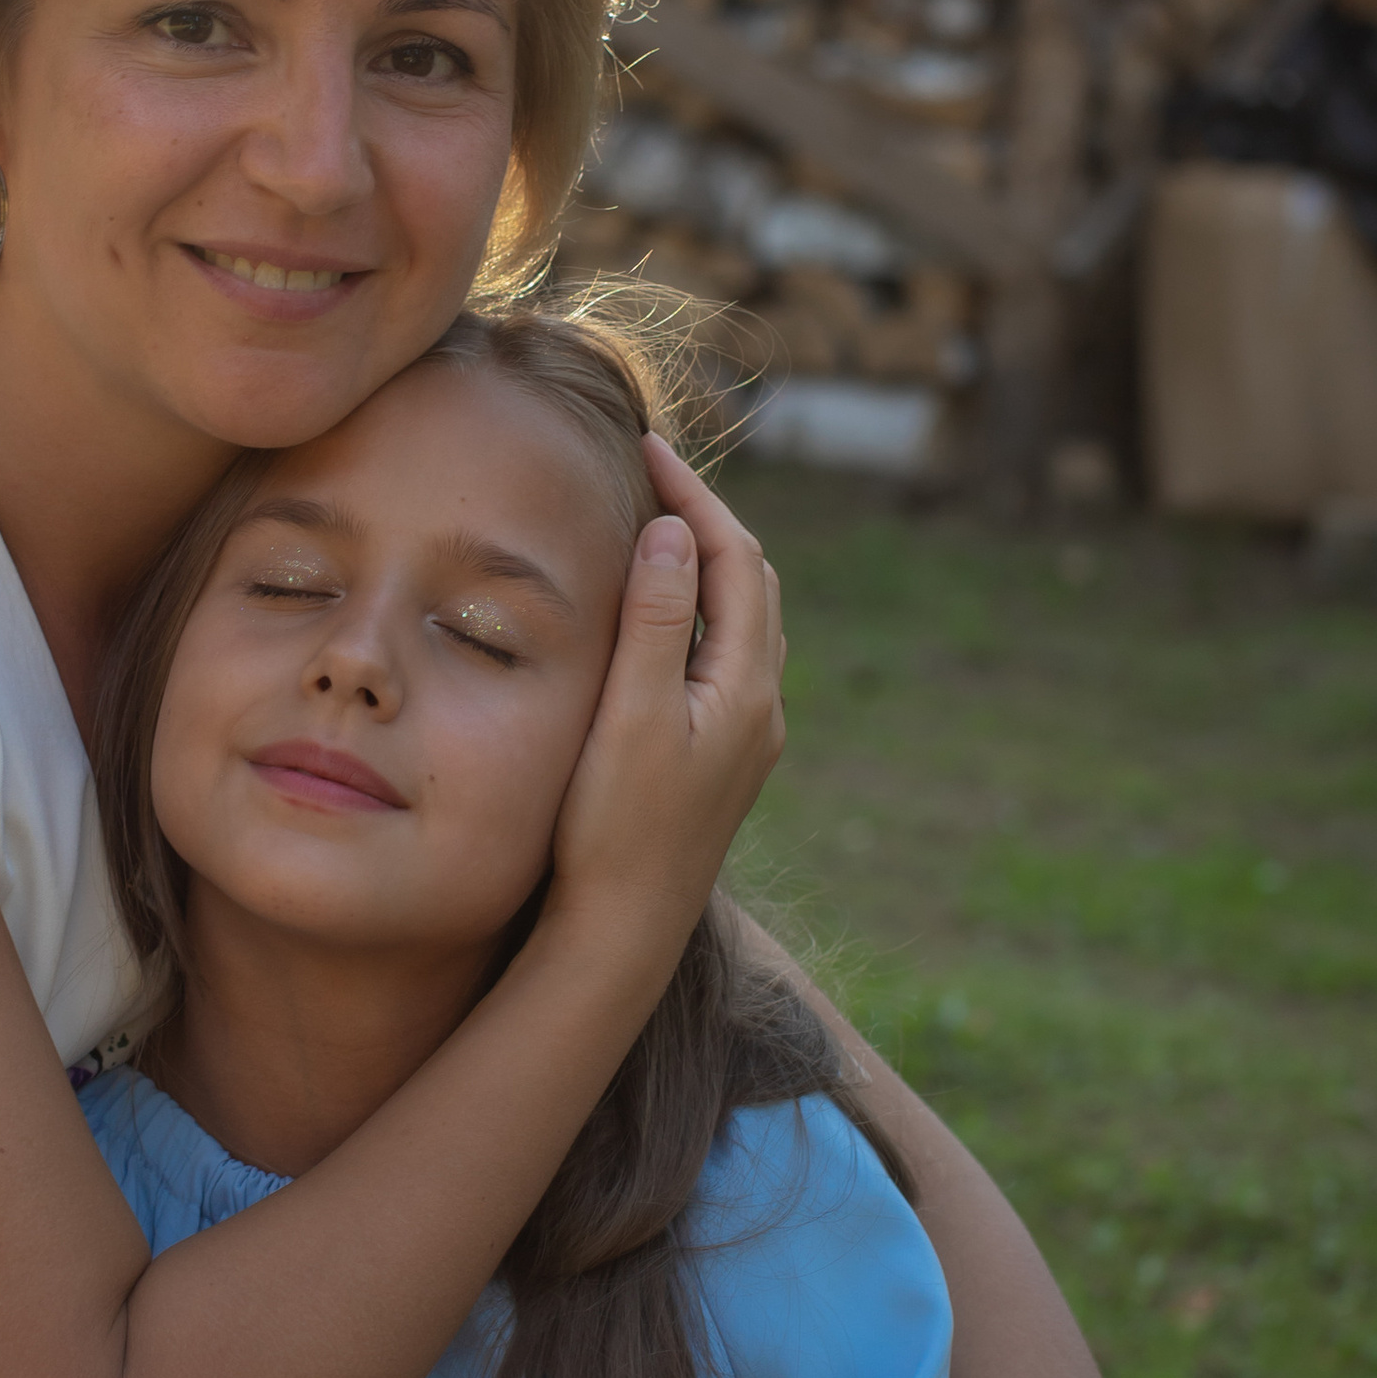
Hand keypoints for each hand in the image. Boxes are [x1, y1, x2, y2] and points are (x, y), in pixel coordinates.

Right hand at [545, 438, 785, 960]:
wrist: (624, 930)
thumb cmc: (616, 828)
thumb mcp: (630, 716)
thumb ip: (656, 621)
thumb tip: (673, 530)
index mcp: (746, 687)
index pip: (733, 558)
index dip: (693, 494)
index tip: (644, 447)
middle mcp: (761, 706)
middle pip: (750, 581)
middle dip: (704, 518)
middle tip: (647, 472)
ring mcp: (746, 735)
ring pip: (741, 620)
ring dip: (704, 563)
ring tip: (651, 524)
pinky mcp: (722, 758)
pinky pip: (723, 655)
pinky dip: (697, 609)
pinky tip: (657, 615)